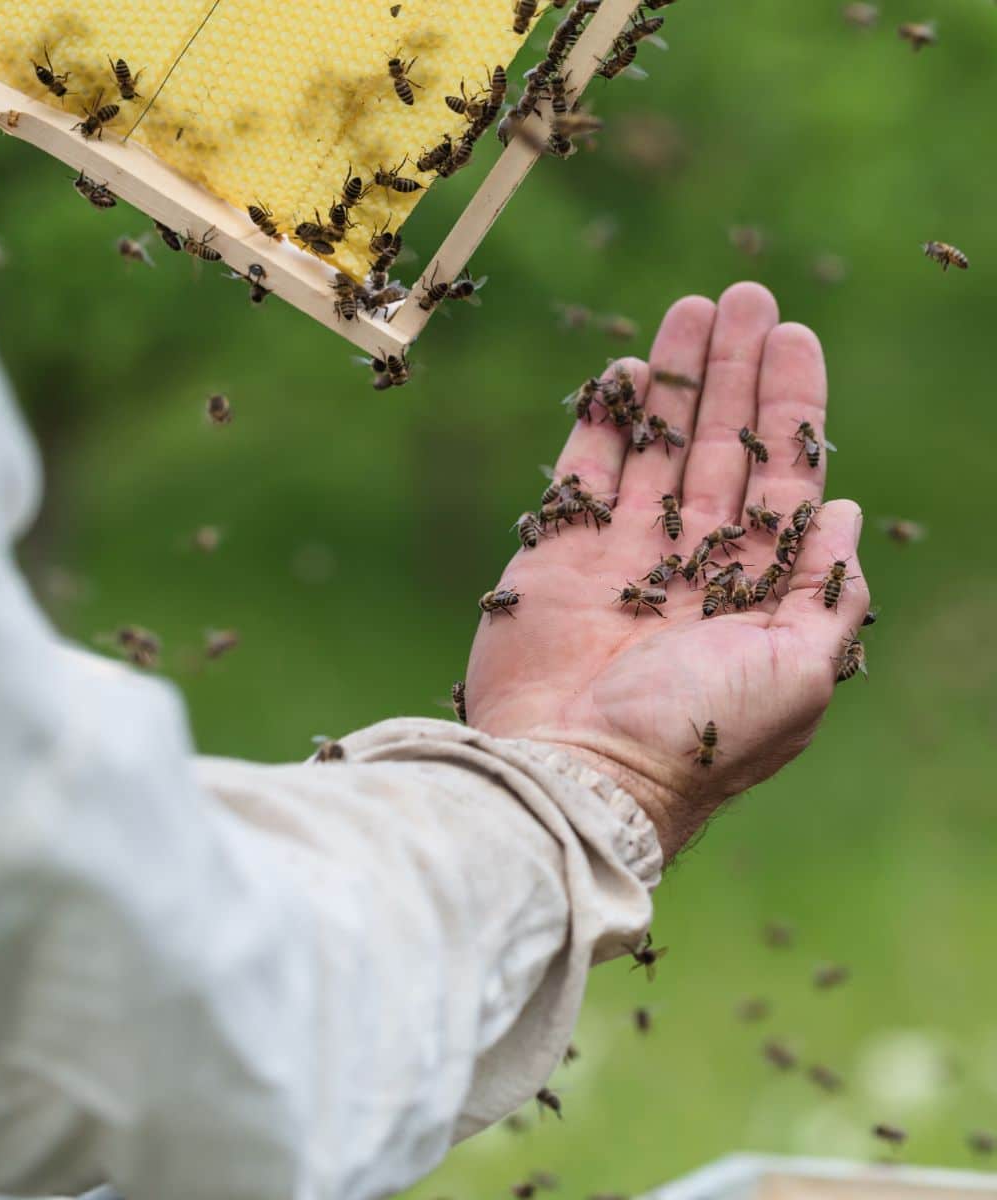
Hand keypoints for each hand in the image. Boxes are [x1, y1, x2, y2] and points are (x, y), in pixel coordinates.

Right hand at [466, 283, 869, 859]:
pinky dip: (602, 426)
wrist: (578, 775)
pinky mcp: (556, 558)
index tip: (795, 337)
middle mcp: (690, 569)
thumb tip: (843, 514)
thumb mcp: (800, 673)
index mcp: (752, 594)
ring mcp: (620, 561)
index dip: (790, 408)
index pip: (780, 480)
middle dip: (735, 375)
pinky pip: (583, 476)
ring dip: (675, 382)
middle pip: (720, 450)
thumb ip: (823, 590)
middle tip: (745, 296)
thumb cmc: (698, 735)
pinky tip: (626, 374)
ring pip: (655, 451)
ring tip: (693, 310)